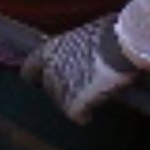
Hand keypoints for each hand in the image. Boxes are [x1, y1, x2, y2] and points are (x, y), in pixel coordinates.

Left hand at [21, 14, 141, 122]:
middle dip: (61, 88)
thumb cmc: (110, 34)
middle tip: (78, 86)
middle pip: (48, 88)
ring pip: (61, 103)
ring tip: (88, 96)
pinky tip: (89, 115)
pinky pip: (76, 116)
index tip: (42, 79)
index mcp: (48, 51)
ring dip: (73, 100)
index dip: (38, 75)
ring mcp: (59, 90)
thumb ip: (76, 46)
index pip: (29, 70)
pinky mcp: (72, 105)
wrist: (119, 47)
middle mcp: (48, 71)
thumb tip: (86, 50)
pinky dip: (83, 116)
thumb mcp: (87, 34)